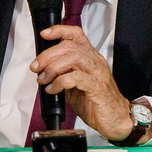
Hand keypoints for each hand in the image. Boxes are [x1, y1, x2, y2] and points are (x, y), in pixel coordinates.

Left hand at [31, 24, 136, 141]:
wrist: (115, 120)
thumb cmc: (94, 102)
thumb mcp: (73, 84)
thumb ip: (61, 73)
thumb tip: (41, 69)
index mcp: (90, 57)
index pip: (76, 35)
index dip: (59, 31)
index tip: (44, 35)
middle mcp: (95, 61)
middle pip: (69, 46)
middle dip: (47, 55)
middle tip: (36, 68)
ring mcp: (98, 73)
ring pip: (73, 58)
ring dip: (52, 68)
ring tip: (44, 79)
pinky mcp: (97, 87)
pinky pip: (76, 77)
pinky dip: (60, 82)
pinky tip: (53, 89)